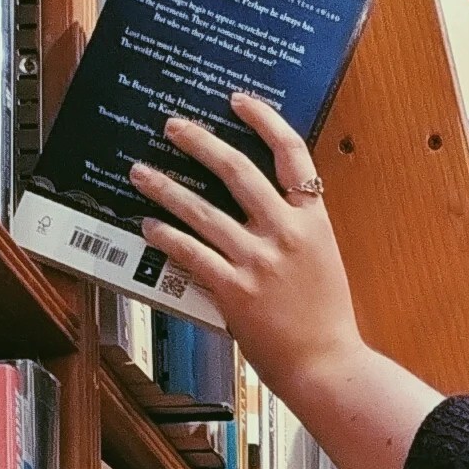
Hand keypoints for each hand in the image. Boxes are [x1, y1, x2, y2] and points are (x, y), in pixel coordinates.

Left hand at [131, 89, 363, 411]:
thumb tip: (258, 206)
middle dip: (199, 142)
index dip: (263, 120)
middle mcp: (285, 233)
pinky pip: (191, 254)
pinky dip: (167, 237)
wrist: (328, 367)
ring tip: (141, 172)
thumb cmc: (326, 320)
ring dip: (166, 187)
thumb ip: (295, 230)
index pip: (291, 153)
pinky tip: (150, 226)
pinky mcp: (235, 290)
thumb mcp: (322, 260)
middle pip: (237, 170)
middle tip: (173, 126)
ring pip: (202, 211)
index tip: (238, 101)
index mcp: (313, 221)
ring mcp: (258, 261)